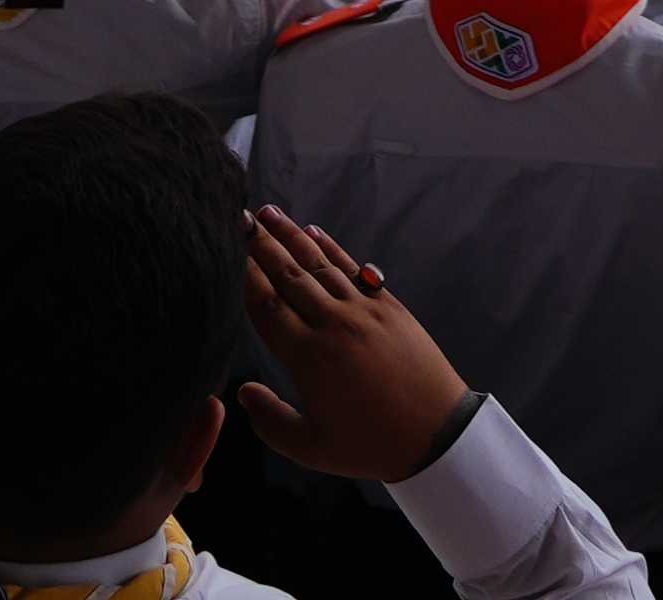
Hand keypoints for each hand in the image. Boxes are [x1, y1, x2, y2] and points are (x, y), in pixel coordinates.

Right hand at [230, 206, 478, 485]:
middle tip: (237, 215)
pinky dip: (333, 248)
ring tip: (268, 213)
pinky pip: (353, 270)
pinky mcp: (389, 307)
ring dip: (292, 236)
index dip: (243, 275)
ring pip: (319, 265)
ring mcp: (363, 311)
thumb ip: (270, 421)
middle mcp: (333, 325)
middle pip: (289, 275)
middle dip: (260, 244)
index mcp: (308, 358)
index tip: (225, 249)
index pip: (266, 306)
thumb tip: (243, 391)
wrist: (436, 433)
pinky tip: (315, 232)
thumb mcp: (311, 448)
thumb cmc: (370, 446)